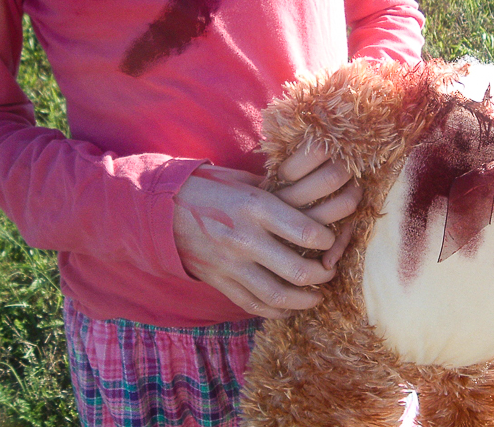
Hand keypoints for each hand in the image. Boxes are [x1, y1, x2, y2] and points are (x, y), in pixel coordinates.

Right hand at [173, 145, 361, 318]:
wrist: (163, 208)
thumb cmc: (213, 189)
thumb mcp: (246, 182)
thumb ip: (278, 196)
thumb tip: (315, 203)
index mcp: (256, 207)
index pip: (307, 233)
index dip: (329, 241)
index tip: (331, 240)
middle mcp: (245, 238)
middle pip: (298, 271)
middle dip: (323, 276)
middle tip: (330, 271)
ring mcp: (231, 264)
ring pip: (278, 296)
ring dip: (305, 300)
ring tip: (317, 295)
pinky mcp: (220, 281)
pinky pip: (254, 305)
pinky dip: (277, 311)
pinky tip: (290, 306)